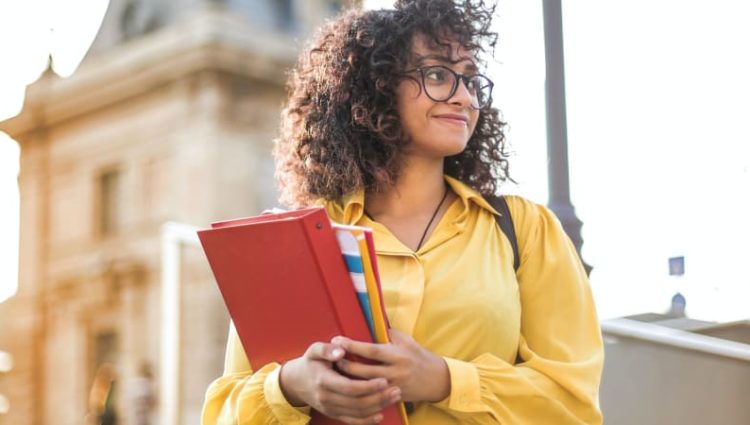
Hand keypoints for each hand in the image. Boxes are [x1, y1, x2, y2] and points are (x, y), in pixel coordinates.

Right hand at [279, 341, 401, 424]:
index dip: (368, 386)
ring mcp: (330, 408)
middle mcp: (326, 398)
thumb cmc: (310, 362)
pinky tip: (380, 415)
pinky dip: (367, 421)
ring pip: (357, 413)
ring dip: (378, 407)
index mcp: (323, 381)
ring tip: (394, 397)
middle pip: (357, 403)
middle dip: (379, 398)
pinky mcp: (333, 414)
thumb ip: (327, 349)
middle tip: (396, 389)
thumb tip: (341, 350)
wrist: (296, 382)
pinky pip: (352, 421)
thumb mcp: (314, 350)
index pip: (349, 387)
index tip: (384, 380)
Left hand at [333, 329, 450, 402]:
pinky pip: (373, 396)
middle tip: (331, 359)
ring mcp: (394, 387)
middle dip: (346, 365)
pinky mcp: (394, 397)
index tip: (337, 340)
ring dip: (349, 379)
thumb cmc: (420, 356)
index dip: (352, 345)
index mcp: (398, 355)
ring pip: (366, 386)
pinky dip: (360, 392)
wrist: (437, 380)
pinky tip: (348, 387)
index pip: (371, 350)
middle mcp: (395, 372)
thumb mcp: (407, 341)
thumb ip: (389, 334)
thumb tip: (370, 323)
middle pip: (364, 371)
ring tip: (336, 372)